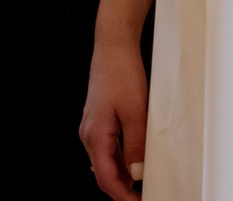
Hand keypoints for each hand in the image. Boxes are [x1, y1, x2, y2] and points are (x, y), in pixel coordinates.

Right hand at [82, 0, 152, 200]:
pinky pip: (107, 150)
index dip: (124, 196)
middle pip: (104, 174)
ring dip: (122, 177)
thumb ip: (136, 146)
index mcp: (95, 135)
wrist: (113, 47)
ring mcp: (92, 127)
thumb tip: (138, 173)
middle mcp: (88, 134)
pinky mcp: (98, 121)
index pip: (106, 179)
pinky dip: (120, 161)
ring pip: (105, 163)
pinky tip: (134, 162)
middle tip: (144, 196)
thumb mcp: (135, 112)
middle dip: (123, 190)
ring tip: (143, 183)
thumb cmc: (121, 73)